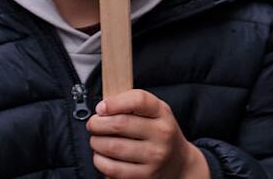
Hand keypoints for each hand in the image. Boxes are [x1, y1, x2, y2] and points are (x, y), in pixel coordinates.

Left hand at [87, 89, 208, 178]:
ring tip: (96, 140)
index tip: (101, 107)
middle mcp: (161, 135)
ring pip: (112, 147)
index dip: (114, 102)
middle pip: (120, 124)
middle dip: (97, 123)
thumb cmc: (160, 132)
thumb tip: (103, 106)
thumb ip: (133, 103)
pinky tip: (101, 157)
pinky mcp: (145, 176)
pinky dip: (100, 162)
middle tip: (92, 124)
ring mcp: (154, 158)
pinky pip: (113, 169)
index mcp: (162, 113)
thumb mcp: (155, 112)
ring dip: (96, 143)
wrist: (179, 163)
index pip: (138, 100)